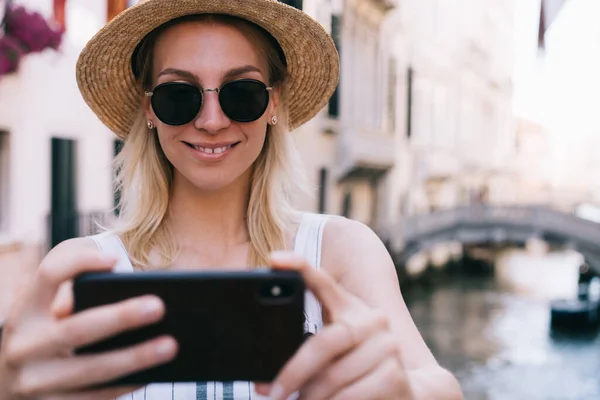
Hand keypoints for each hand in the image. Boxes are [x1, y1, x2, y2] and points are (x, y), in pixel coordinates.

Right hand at [0, 241, 177, 399]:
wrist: (15, 380)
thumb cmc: (50, 327)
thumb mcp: (52, 299)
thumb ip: (77, 271)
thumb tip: (115, 268)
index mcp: (26, 308)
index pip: (49, 274)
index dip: (81, 263)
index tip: (116, 259)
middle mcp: (23, 345)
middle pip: (75, 329)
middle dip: (120, 318)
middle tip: (159, 307)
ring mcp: (32, 381)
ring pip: (88, 370)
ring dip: (133, 358)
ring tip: (170, 345)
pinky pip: (92, 398)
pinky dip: (124, 385)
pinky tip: (152, 373)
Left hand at [256, 251, 413, 399]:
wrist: (407, 393)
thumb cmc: (355, 373)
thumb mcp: (329, 359)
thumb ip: (302, 362)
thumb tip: (261, 384)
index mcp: (350, 308)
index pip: (323, 282)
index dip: (299, 267)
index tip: (275, 260)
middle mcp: (371, 320)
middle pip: (324, 342)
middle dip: (295, 371)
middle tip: (273, 393)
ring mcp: (386, 346)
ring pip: (334, 375)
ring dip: (310, 397)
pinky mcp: (394, 374)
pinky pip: (349, 396)